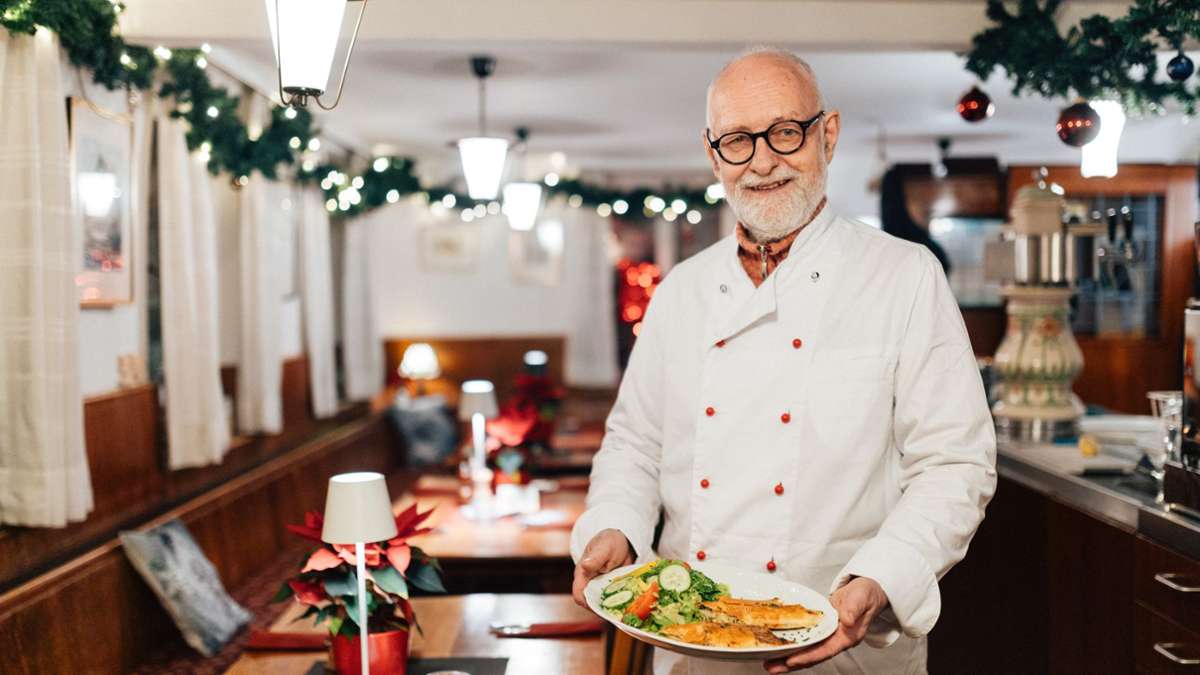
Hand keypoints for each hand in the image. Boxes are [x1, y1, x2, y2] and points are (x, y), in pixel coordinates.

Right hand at [572, 529, 633, 607]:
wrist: (622, 541)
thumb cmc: (609, 541)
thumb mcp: (604, 547)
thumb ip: (595, 558)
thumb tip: (585, 565)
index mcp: (583, 575)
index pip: (579, 595)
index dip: (587, 604)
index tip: (602, 607)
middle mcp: (590, 584)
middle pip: (592, 604)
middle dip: (604, 610)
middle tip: (619, 612)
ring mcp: (602, 589)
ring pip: (604, 605)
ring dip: (614, 609)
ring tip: (626, 610)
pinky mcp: (612, 591)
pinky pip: (615, 601)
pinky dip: (621, 604)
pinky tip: (631, 605)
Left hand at [763, 577, 888, 672]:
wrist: (866, 590)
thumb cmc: (866, 594)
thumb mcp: (862, 597)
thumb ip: (854, 608)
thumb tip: (847, 620)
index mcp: (847, 637)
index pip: (825, 651)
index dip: (807, 657)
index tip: (791, 661)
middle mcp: (836, 640)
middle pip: (811, 656)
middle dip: (791, 663)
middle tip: (771, 667)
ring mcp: (828, 636)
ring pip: (806, 651)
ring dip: (788, 658)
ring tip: (769, 663)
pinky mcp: (821, 629)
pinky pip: (805, 640)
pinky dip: (792, 645)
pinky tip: (778, 646)